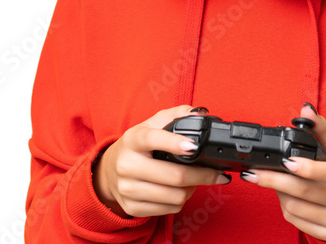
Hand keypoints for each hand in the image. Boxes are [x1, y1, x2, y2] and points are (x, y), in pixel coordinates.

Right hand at [94, 104, 229, 217]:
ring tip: (195, 180)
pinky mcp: (132, 207)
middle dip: (203, 175)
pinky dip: (181, 201)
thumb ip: (176, 115)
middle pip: (175, 176)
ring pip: (176, 196)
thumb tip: (200, 115)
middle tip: (216, 173)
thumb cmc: (137, 146)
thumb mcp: (151, 125)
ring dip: (193, 189)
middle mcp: (127, 164)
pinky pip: (169, 209)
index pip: (153, 139)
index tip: (194, 146)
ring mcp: (127, 188)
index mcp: (133, 140)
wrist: (109, 171)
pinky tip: (180, 191)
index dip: (174, 143)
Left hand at [242, 105, 325, 240]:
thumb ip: (322, 128)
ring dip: (277, 191)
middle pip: (305, 192)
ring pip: (296, 207)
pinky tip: (282, 193)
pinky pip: (295, 221)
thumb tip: (305, 110)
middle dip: (275, 180)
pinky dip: (283, 205)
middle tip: (254, 172)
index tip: (286, 161)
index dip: (308, 168)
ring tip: (271, 179)